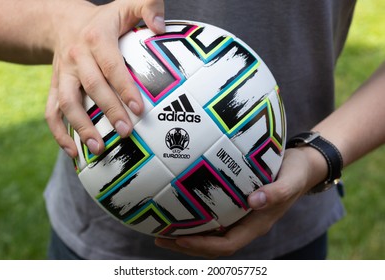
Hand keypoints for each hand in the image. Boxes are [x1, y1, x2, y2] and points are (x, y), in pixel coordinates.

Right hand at [45, 0, 164, 156]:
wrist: (63, 22)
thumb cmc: (104, 20)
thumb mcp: (126, 5)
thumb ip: (148, 7)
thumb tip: (160, 28)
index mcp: (96, 38)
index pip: (111, 65)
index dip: (124, 87)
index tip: (139, 108)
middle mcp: (76, 57)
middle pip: (91, 87)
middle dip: (108, 110)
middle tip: (126, 132)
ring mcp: (62, 74)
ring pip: (67, 103)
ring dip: (81, 127)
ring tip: (99, 148)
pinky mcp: (54, 87)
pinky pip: (51, 112)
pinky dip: (59, 133)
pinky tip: (74, 152)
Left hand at [155, 148, 321, 257]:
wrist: (304, 166)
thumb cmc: (297, 172)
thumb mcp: (291, 180)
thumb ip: (277, 192)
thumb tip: (254, 201)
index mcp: (257, 224)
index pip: (226, 244)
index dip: (202, 246)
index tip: (179, 239)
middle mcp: (246, 223)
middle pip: (212, 243)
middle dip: (186, 244)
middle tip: (159, 235)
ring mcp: (241, 215)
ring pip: (211, 231)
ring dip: (187, 231)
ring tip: (161, 224)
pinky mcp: (237, 203)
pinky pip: (214, 214)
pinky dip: (196, 214)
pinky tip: (180, 203)